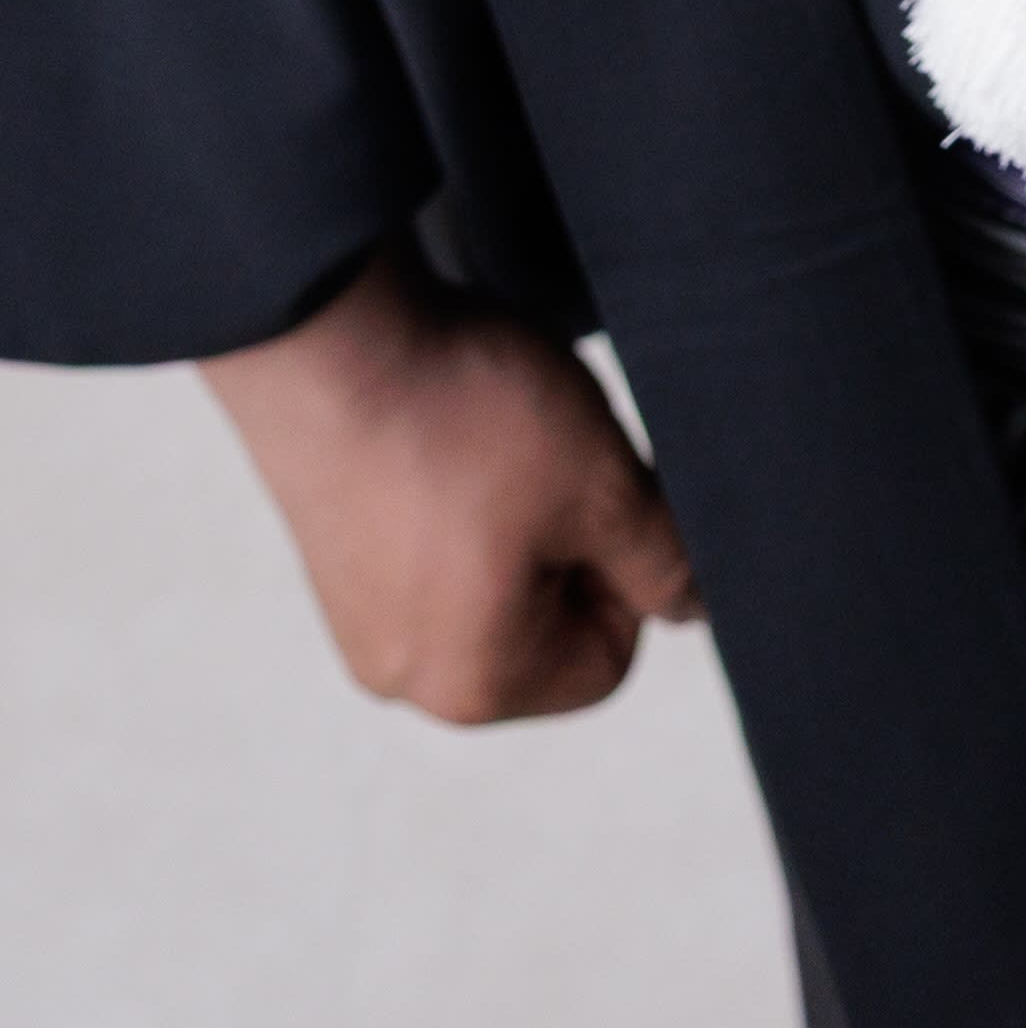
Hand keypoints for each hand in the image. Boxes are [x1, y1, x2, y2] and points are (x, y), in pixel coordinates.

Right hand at [199, 247, 698, 722]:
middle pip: (544, 626)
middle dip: (566, 540)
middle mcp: (404, 678)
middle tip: (544, 458)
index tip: (593, 489)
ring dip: (515, 512)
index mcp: (474, 687)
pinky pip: (431, 549)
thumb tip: (695, 609)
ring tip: (489, 441)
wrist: (328, 340)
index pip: (607, 660)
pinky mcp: (333, 562)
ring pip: (491, 579)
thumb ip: (664, 562)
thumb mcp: (603, 486)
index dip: (624, 567)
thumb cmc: (466, 419)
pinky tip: (445, 435)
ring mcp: (358, 620)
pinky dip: (456, 495)